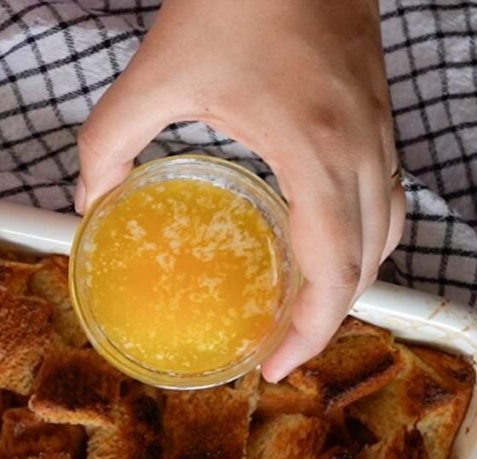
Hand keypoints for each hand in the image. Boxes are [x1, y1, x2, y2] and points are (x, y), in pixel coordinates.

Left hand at [75, 0, 404, 380]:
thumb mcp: (156, 73)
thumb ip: (108, 143)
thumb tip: (87, 202)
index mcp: (316, 150)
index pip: (334, 271)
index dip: (310, 333)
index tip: (274, 366)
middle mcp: (362, 148)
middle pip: (369, 266)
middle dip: (329, 321)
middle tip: (281, 350)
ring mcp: (379, 129)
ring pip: (389, 232)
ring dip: (352, 282)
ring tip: (303, 312)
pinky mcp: (377, 112)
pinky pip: (387, 196)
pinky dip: (362, 238)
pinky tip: (321, 246)